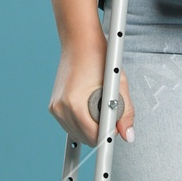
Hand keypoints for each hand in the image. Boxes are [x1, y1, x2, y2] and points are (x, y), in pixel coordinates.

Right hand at [49, 25, 135, 145]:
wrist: (79, 42)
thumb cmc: (99, 59)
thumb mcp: (119, 85)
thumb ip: (126, 113)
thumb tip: (128, 136)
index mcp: (75, 104)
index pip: (94, 137)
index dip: (108, 136)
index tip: (116, 133)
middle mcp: (61, 108)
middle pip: (85, 138)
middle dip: (100, 131)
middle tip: (110, 111)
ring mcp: (55, 108)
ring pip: (77, 134)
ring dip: (90, 127)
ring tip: (98, 105)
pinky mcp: (54, 107)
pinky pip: (70, 125)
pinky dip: (82, 122)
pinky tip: (88, 106)